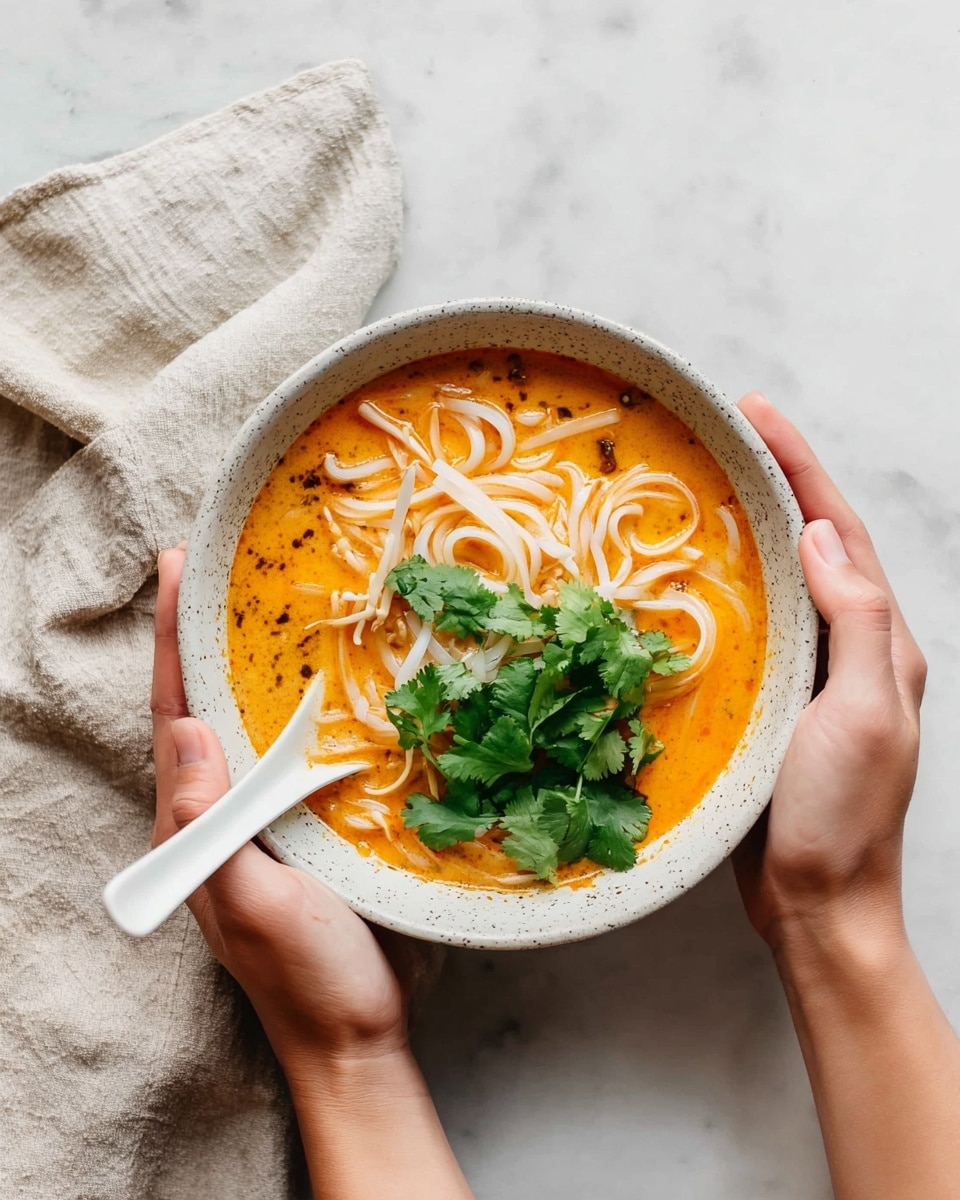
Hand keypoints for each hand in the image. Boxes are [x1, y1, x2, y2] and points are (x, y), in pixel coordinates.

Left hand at [151, 545, 410, 1064]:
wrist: (355, 1037)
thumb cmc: (307, 979)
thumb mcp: (253, 905)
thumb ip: (211, 828)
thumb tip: (186, 731)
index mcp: (191, 831)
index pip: (174, 717)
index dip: (172, 642)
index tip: (177, 570)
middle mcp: (215, 820)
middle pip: (199, 711)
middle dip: (200, 638)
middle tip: (216, 570)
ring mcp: (256, 827)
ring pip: (242, 729)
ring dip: (242, 667)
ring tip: (260, 608)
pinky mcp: (298, 834)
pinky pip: (284, 757)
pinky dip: (291, 711)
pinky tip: (316, 688)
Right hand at [732, 394, 926, 954]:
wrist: (818, 904)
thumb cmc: (843, 817)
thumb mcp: (863, 714)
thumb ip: (854, 622)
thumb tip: (818, 537)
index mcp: (880, 643)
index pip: (839, 533)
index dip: (801, 468)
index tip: (757, 414)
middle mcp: (848, 650)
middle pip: (812, 544)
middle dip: (777, 480)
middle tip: (727, 431)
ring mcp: (809, 677)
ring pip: (778, 583)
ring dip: (748, 528)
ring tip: (706, 484)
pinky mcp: (770, 704)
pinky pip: (749, 630)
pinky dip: (725, 591)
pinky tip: (690, 581)